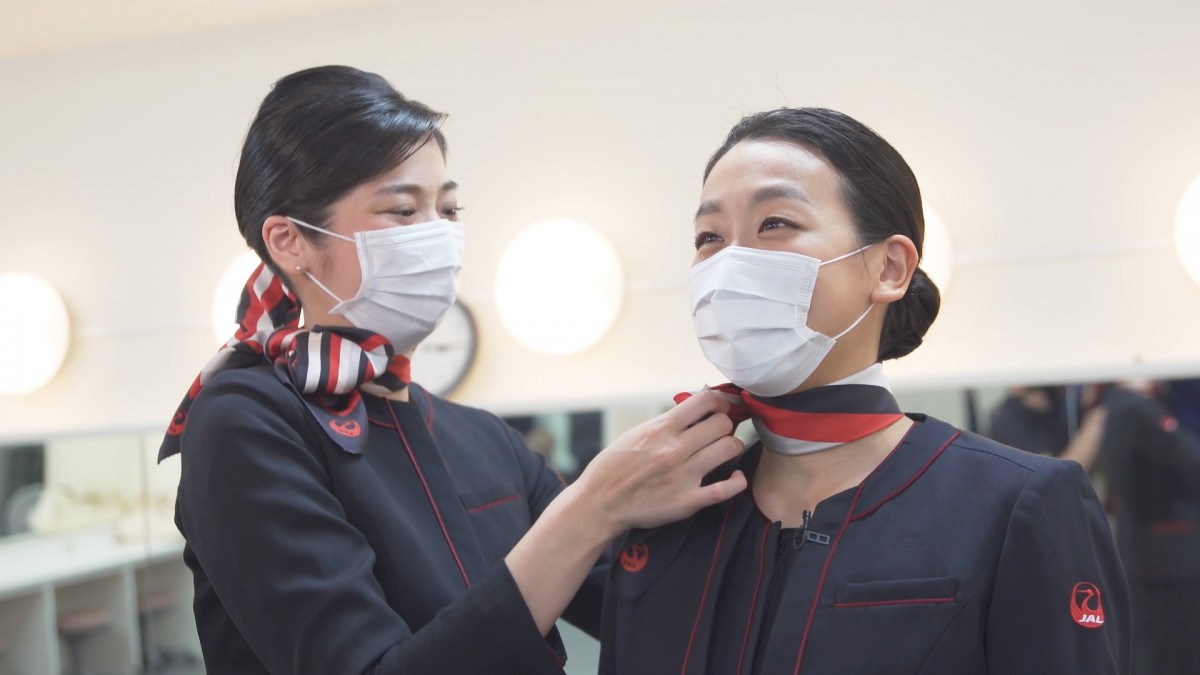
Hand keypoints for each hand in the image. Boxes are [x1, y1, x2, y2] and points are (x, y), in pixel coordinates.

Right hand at [570, 389, 746, 535]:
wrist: (600, 503)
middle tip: (721, 432)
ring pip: (730, 448)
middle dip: (726, 424)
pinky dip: (737, 481)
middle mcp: (674, 449)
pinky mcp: (688, 501)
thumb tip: (696, 405)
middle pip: (723, 423)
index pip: (705, 401)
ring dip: (732, 447)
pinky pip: (727, 488)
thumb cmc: (615, 466)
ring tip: (725, 451)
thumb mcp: (637, 433)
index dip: (720, 401)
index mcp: (661, 429)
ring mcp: (683, 476)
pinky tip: (735, 477)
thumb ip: (667, 422)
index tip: (721, 407)